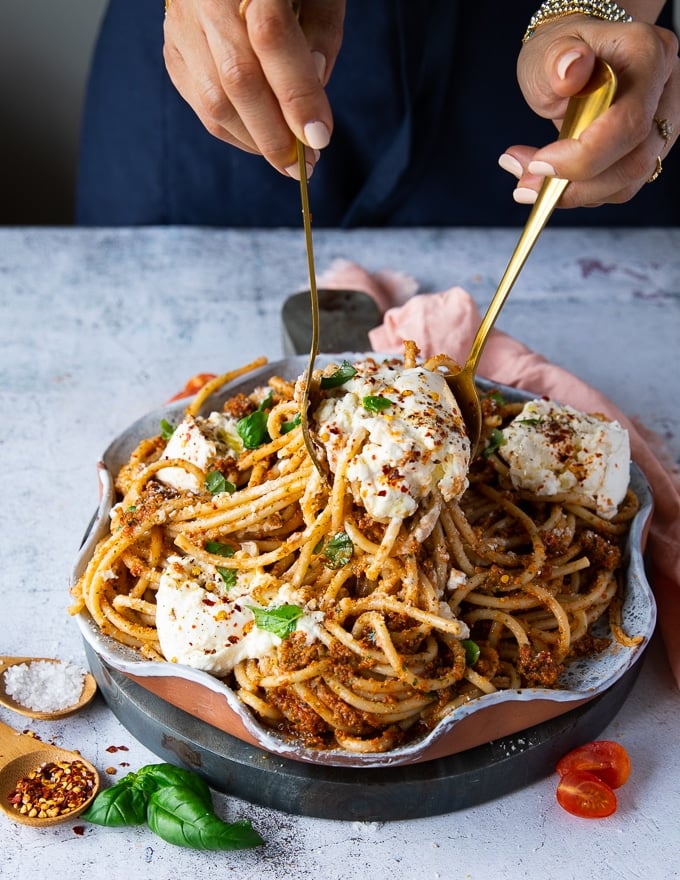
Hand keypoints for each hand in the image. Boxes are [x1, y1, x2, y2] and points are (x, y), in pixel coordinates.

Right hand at [163, 0, 344, 177]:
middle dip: (276, 135)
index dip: (297, 94)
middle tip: (307, 165)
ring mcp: (182, 23)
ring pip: (214, 101)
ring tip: (288, 157)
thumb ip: (322, 29)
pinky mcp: (172, 47)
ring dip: (256, 141)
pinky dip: (234, 131)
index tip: (320, 137)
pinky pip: (201, 104)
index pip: (271, 38)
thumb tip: (314, 86)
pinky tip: (260, 138)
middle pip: (238, 79)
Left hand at [499, 15, 678, 207]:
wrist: (576, 59)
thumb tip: (571, 70)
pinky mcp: (648, 150)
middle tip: (525, 182)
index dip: (585, 155)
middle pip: (634, 160)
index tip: (540, 163)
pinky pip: (618, 187)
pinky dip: (580, 192)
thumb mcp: (547, 49)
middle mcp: (665, 91)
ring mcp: (661, 123)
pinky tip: (550, 180)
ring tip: (528, 180)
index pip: (630, 121)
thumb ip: (557, 60)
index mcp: (648, 55)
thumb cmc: (563, 52)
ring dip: (573, 193)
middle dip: (574, 183)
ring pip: (627, 181)